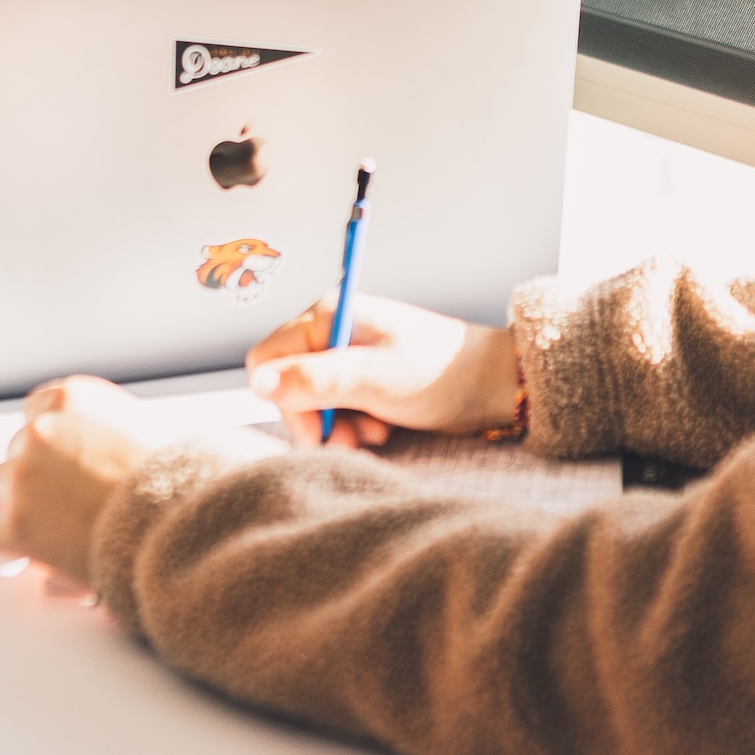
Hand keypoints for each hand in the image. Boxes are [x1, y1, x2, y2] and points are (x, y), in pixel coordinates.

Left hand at [0, 376, 153, 579]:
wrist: (175, 528)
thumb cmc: (172, 482)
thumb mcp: (139, 426)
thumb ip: (96, 424)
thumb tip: (72, 437)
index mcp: (70, 398)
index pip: (35, 411)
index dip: (51, 442)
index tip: (63, 461)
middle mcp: (39, 429)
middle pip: (16, 450)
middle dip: (37, 474)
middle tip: (70, 500)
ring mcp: (22, 476)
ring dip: (20, 504)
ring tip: (59, 525)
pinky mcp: (15, 523)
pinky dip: (13, 545)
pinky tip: (43, 549)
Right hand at [246, 292, 520, 448]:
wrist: (496, 385)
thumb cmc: (441, 373)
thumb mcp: (375, 379)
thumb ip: (316, 380)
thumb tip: (258, 383)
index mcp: (327, 315)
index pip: (266, 360)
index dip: (284, 400)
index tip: (318, 429)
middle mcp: (331, 331)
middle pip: (287, 386)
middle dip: (316, 420)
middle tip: (355, 440)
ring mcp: (347, 356)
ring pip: (311, 403)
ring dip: (337, 428)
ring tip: (376, 433)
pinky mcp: (363, 379)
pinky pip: (336, 409)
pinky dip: (353, 427)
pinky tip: (381, 431)